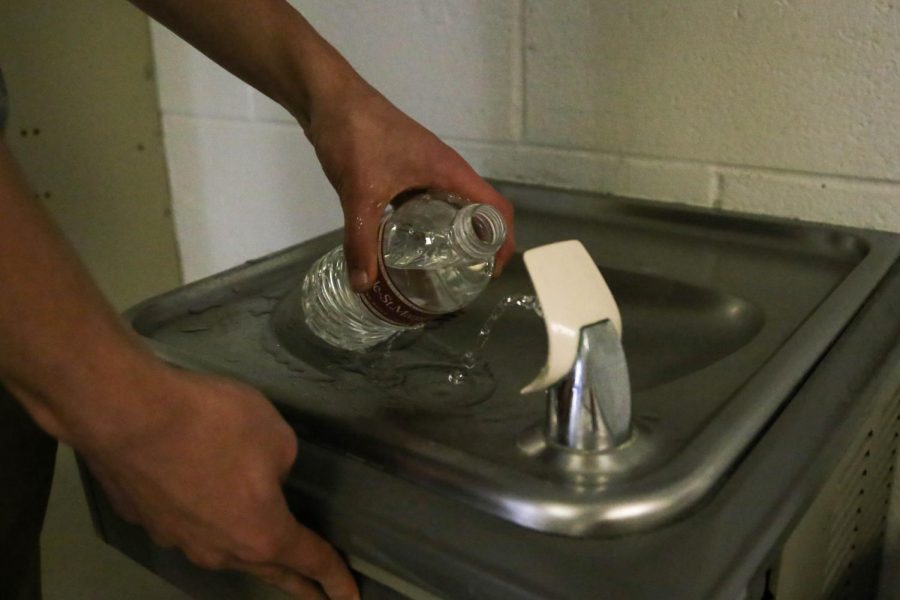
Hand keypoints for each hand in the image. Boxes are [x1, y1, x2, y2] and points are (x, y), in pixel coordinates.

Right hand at [71, 363, 358, 599]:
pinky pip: (185, 525)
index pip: (310, 561)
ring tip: (261, 549)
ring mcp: (176, 538)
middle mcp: (219, 549)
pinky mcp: (144, 517)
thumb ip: (283, 466)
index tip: (350, 596)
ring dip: (246, 551)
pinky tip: (199, 502)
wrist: (126, 412)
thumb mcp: (276, 437)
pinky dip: (202, 520)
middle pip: (268, 570)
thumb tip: (265, 477)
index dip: (335, 578)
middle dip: (297, 585)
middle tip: (317, 596)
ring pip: (222, 552)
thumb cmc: (214, 424)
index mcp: (261, 532)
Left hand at [304, 81, 515, 291]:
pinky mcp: (404, 168)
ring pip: (451, 206)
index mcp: (450, 172)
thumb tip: (364, 287)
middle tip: (465, 277)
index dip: (504, 241)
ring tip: (441, 268)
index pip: (496, 208)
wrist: (329, 97)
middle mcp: (445, 170)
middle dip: (479, 245)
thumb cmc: (356, 136)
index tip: (493, 271)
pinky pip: (426, 201)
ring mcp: (424, 168)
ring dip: (453, 235)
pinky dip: (426, 224)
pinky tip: (406, 244)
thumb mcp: (360, 193)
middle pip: (478, 210)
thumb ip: (361, 241)